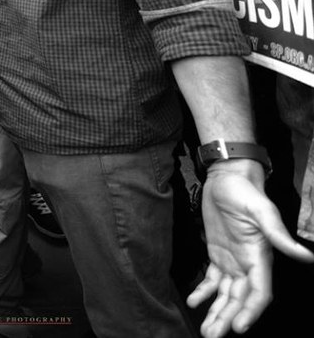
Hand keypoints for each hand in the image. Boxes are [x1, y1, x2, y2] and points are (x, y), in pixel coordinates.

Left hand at [189, 160, 313, 336]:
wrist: (227, 176)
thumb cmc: (244, 190)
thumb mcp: (261, 210)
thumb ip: (278, 234)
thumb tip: (306, 256)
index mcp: (259, 257)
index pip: (259, 293)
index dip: (250, 312)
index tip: (238, 328)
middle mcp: (247, 263)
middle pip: (240, 299)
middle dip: (228, 318)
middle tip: (212, 336)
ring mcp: (232, 260)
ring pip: (226, 294)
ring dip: (217, 312)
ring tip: (206, 330)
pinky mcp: (218, 253)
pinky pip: (212, 279)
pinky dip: (204, 292)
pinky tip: (195, 301)